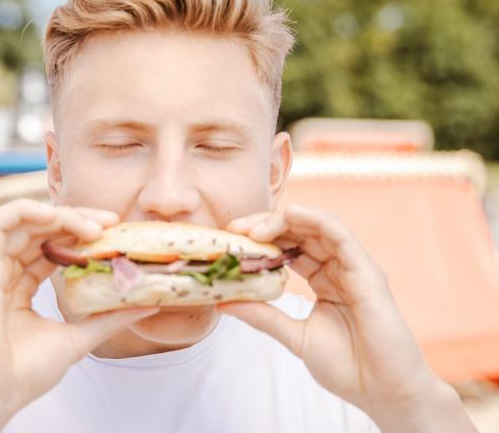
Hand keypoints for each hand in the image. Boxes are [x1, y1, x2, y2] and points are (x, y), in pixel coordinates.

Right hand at [0, 200, 157, 431]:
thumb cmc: (25, 373)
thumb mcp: (78, 338)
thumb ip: (109, 317)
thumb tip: (148, 303)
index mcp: (20, 285)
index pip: (52, 246)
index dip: (81, 233)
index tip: (114, 231)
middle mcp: (4, 271)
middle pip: (40, 229)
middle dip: (77, 218)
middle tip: (111, 222)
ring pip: (23, 220)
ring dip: (60, 214)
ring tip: (93, 227)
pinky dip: (26, 210)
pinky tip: (55, 215)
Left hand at [222, 204, 475, 432]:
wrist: (383, 392)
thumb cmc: (347, 367)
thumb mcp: (295, 336)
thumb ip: (263, 316)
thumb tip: (223, 302)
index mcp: (323, 279)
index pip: (289, 247)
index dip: (261, 239)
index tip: (230, 241)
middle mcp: (339, 267)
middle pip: (300, 232)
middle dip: (265, 225)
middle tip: (235, 230)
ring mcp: (354, 267)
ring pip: (318, 227)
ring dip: (284, 221)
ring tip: (253, 227)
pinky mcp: (366, 271)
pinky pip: (340, 235)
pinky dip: (315, 219)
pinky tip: (291, 214)